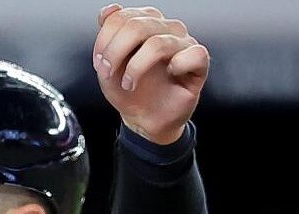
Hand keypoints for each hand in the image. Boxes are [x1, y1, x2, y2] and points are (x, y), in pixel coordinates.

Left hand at [93, 5, 208, 145]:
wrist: (144, 118)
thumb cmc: (129, 89)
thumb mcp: (107, 63)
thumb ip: (106, 35)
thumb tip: (110, 9)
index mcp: (145, 24)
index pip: (122, 16)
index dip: (104, 40)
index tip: (98, 63)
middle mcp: (166, 29)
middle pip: (137, 26)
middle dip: (115, 52)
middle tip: (107, 72)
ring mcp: (183, 43)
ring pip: (158, 42)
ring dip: (136, 67)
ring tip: (129, 83)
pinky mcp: (199, 62)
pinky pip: (193, 54)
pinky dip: (178, 65)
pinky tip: (169, 74)